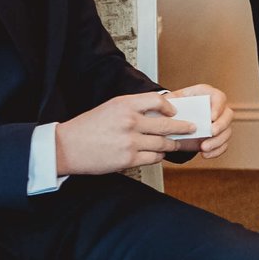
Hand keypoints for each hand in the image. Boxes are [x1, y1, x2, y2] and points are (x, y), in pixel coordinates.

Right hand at [55, 90, 184, 175]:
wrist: (66, 147)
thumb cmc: (87, 127)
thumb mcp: (110, 107)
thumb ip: (133, 108)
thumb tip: (158, 112)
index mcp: (124, 104)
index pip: (158, 100)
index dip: (170, 107)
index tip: (174, 112)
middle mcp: (130, 121)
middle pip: (166, 125)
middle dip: (183, 128)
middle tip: (191, 129)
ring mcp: (130, 141)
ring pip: (163, 143)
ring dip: (172, 144)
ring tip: (176, 143)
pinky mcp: (128, 159)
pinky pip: (153, 158)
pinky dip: (158, 156)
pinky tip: (158, 154)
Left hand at [167, 83, 233, 158]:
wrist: (176, 117)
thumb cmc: (176, 105)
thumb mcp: (172, 99)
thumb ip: (169, 101)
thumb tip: (166, 107)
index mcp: (208, 95)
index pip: (219, 97)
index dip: (218, 107)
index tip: (211, 117)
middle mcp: (218, 108)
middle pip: (228, 115)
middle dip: (221, 125)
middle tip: (211, 133)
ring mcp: (220, 123)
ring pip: (227, 132)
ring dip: (218, 141)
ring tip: (204, 148)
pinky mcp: (218, 136)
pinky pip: (223, 144)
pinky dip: (216, 151)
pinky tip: (206, 154)